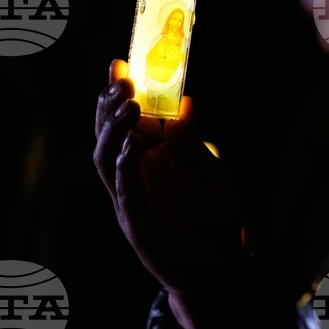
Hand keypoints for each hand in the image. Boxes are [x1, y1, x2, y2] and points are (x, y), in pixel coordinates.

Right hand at [94, 60, 242, 328]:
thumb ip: (193, 143)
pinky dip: (126, 169)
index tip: (118, 63)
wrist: (222, 266)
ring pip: (107, 160)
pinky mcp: (138, 225)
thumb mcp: (210, 172)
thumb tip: (184, 103)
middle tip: (121, 80)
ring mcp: (131, 200)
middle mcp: (133, 176)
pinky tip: (133, 147)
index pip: (124, 120)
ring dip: (114, 131)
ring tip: (128, 105)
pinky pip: (125, 193)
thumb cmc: (214, 217)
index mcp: (148, 158)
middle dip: (110, 106)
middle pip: (108, 135)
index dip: (117, 93)